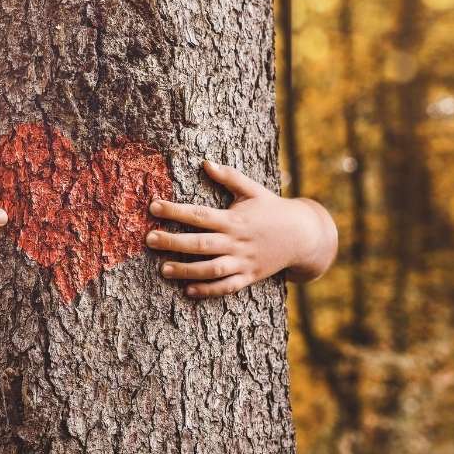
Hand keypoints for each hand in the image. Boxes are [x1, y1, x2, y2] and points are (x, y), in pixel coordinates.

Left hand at [145, 160, 336, 297]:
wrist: (303, 236)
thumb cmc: (273, 209)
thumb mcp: (253, 190)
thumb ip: (229, 177)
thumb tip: (206, 162)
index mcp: (234, 218)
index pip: (199, 214)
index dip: (175, 210)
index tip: (153, 206)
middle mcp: (236, 241)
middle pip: (200, 243)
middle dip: (173, 242)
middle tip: (149, 239)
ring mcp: (243, 262)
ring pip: (211, 269)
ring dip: (186, 270)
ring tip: (163, 269)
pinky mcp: (249, 277)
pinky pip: (227, 287)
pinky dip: (208, 290)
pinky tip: (188, 290)